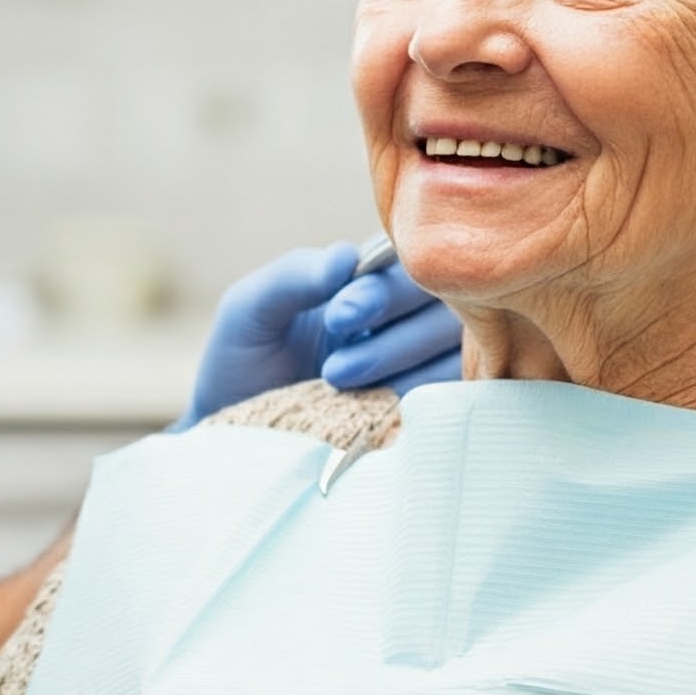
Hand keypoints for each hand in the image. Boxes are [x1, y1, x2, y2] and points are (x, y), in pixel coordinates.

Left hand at [182, 245, 461, 425]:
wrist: (239, 437)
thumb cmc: (244, 364)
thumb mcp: (251, 309)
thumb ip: (294, 275)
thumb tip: (346, 257)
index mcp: (365, 279)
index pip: (408, 258)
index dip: (381, 285)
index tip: (337, 315)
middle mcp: (403, 313)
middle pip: (442, 293)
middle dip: (389, 317)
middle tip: (334, 355)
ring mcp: (422, 358)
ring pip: (453, 340)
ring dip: (397, 357)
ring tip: (335, 379)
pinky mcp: (430, 402)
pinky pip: (457, 386)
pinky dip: (420, 391)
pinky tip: (375, 402)